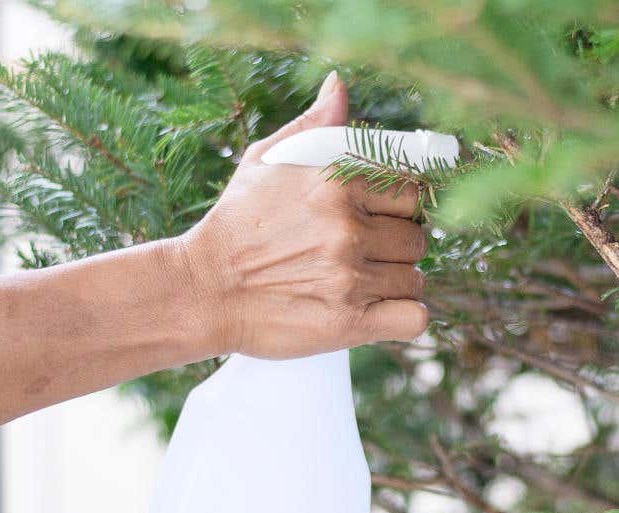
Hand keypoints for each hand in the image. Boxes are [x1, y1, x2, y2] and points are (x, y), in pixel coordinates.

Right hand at [175, 71, 429, 358]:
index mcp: (335, 185)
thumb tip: (340, 84)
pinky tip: (384, 310)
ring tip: (368, 281)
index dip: (403, 206)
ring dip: (400, 282)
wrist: (200, 290)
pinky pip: (414, 318)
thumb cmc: (234, 223)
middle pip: (418, 237)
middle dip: (400, 245)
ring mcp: (350, 279)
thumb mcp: (264, 161)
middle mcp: (347, 230)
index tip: (386, 217)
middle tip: (372, 252)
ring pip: (417, 278)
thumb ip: (312, 126)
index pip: (412, 192)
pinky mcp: (349, 323)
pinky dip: (407, 317)